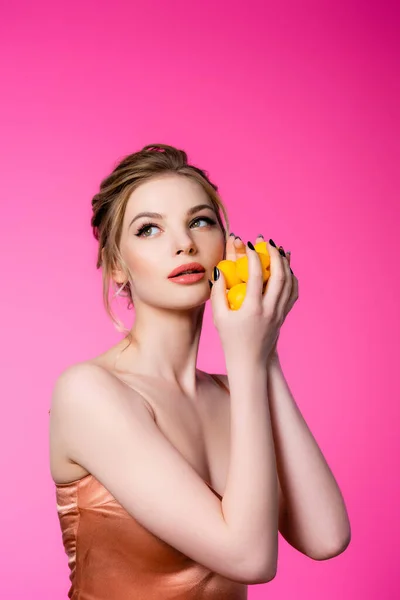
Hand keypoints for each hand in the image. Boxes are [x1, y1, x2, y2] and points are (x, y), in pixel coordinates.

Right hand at [209, 239, 292, 363]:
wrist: (250, 361)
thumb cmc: (231, 340)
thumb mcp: (219, 317)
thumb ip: (217, 293)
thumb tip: (218, 271)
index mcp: (253, 309)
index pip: (257, 276)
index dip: (254, 258)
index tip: (249, 246)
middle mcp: (270, 309)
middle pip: (279, 276)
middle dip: (274, 255)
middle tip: (266, 242)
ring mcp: (279, 313)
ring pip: (289, 283)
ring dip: (285, 263)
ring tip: (279, 249)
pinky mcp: (284, 316)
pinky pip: (293, 293)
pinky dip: (292, 278)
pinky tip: (286, 269)